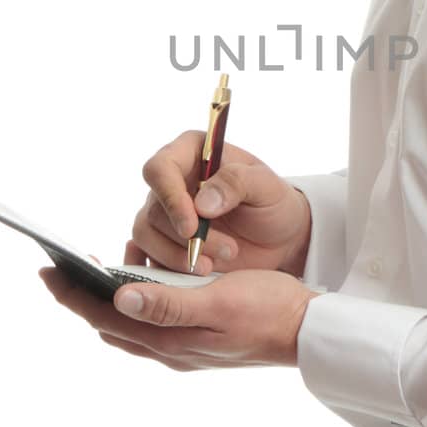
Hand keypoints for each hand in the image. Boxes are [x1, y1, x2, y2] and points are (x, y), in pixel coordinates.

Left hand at [38, 257, 324, 369]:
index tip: (46, 272)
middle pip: (109, 325)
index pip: (105, 317)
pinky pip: (150, 328)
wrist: (306, 331)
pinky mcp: (198, 344)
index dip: (72, 296)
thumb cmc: (267, 309)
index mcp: (170, 338)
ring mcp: (183, 350)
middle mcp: (170, 349)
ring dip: (106, 305)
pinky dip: (133, 308)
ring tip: (92, 279)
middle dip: (81, 300)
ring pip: (128, 329)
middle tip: (59, 273)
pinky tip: (140, 291)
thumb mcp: (218, 300)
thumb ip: (168, 302)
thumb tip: (118, 298)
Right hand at [127, 132, 312, 277]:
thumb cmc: (274, 202)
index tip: (192, 226)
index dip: (170, 198)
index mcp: (191, 153)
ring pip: (146, 235)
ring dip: (179, 256)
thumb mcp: (266, 186)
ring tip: (217, 264)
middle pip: (153, 209)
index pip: (159, 169)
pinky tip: (198, 273)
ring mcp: (164, 214)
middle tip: (228, 250)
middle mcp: (171, 182)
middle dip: (187, 237)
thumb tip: (201, 203)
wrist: (280, 238)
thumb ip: (236, 183)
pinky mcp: (163, 244)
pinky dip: (169, 269)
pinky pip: (149, 256)